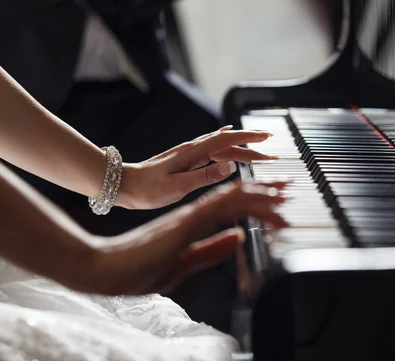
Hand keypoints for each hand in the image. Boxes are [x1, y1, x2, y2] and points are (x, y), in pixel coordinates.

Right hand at [94, 181, 288, 294]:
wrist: (106, 271)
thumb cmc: (139, 269)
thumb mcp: (185, 262)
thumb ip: (211, 249)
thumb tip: (238, 238)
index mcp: (196, 224)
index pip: (233, 207)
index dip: (259, 203)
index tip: (280, 202)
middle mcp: (194, 215)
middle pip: (236, 197)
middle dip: (266, 193)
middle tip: (289, 189)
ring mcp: (187, 218)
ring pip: (229, 198)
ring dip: (258, 195)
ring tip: (282, 193)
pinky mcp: (180, 225)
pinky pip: (212, 206)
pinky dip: (235, 199)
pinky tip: (252, 195)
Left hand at [116, 126, 276, 208]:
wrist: (123, 185)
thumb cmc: (147, 189)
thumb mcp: (177, 186)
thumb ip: (204, 176)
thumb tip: (230, 166)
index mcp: (193, 153)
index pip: (227, 141)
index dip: (249, 138)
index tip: (268, 137)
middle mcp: (193, 150)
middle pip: (228, 145)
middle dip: (251, 147)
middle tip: (271, 153)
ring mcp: (190, 155)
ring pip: (222, 150)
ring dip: (242, 152)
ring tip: (259, 157)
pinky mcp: (186, 162)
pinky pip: (213, 154)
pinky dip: (228, 153)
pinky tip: (232, 154)